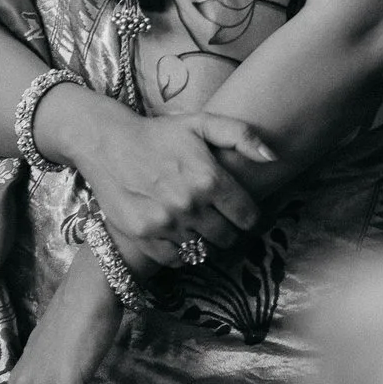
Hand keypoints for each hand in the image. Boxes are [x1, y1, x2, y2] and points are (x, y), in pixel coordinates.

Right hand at [56, 93, 273, 264]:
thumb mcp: (201, 123)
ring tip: (197, 224)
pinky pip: (176, 260)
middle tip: (219, 219)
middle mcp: (190, 204)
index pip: (248, 217)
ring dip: (204, 240)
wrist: (109, 143)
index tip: (240, 211)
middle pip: (227, 239)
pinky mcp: (144, 236)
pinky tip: (177, 233)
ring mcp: (166, 223)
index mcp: (209, 178)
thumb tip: (273, 156)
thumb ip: (241, 136)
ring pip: (202, 250)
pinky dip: (181, 252)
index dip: (248, 216)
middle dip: (228, 230)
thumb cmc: (160, 133)